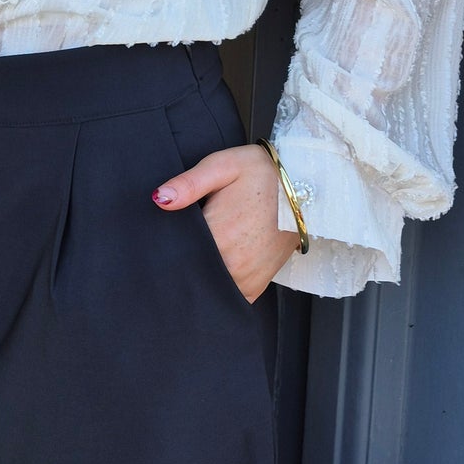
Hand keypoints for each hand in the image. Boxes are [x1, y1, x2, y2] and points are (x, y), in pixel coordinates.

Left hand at [153, 143, 301, 301]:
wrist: (305, 188)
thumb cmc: (261, 174)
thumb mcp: (223, 165)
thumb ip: (189, 183)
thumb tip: (159, 199)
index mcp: (219, 235)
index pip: (175, 254)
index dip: (162, 247)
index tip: (158, 239)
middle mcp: (232, 264)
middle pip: (189, 274)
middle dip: (178, 263)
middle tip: (177, 244)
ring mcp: (245, 279)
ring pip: (208, 289)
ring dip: (197, 277)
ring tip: (194, 255)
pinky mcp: (255, 287)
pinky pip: (226, 298)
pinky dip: (215, 289)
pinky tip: (211, 270)